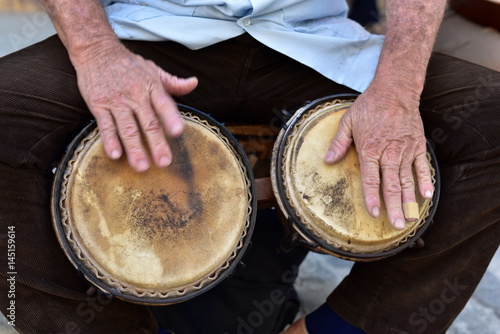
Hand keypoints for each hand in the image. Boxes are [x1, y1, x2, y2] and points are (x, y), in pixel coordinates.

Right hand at [72, 41, 197, 171]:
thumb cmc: (129, 64)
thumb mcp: (154, 69)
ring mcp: (117, 101)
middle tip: (164, 162)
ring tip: (141, 166)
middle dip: (156, 144)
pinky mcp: (99, 104)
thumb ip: (174, 82)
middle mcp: (136, 95)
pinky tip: (116, 154)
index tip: (178, 133)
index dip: (171, 119)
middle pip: (148, 123)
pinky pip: (105, 125)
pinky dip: (110, 140)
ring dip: (134, 149)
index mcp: (152, 87)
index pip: (165, 105)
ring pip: (128, 128)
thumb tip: (194, 83)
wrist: (97, 50)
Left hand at [324, 81, 433, 229]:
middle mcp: (389, 152)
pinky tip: (426, 196)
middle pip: (391, 184)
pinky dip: (425, 181)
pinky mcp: (417, 145)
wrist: (394, 90)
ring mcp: (405, 150)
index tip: (373, 213)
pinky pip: (422, 166)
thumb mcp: (347, 121)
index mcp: (370, 149)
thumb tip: (328, 161)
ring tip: (410, 218)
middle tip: (396, 225)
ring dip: (409, 200)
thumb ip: (338, 143)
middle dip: (394, 207)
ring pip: (407, 179)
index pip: (371, 179)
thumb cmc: (369, 106)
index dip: (372, 198)